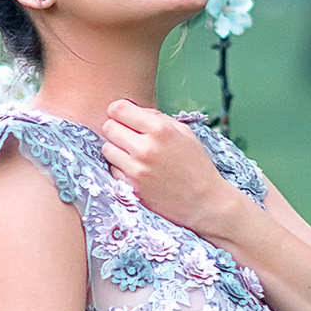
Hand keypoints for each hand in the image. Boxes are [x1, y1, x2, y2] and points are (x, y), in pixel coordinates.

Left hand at [99, 100, 247, 235]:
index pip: (118, 109)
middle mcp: (145, 148)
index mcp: (160, 129)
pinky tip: (137, 169)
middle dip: (117, 128)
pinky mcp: (131, 186)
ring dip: (116, 149)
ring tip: (133, 153)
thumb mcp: (185, 132)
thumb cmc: (197, 166)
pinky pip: (112, 169)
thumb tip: (134, 111)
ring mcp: (136, 169)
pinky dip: (120, 167)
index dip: (118, 111)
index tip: (122, 116)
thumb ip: (157, 118)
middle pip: (108, 127)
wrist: (204, 201)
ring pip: (106, 148)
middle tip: (129, 136)